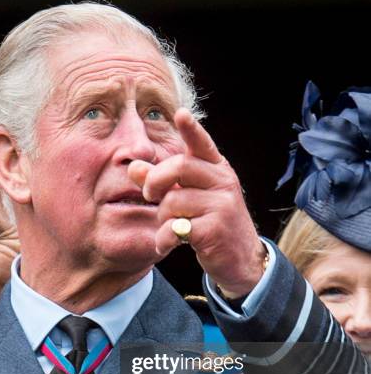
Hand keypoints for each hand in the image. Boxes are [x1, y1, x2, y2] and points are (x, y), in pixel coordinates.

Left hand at [128, 108, 266, 298]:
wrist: (240, 260)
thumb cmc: (210, 223)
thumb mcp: (189, 199)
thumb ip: (162, 183)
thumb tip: (133, 167)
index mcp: (217, 170)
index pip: (203, 145)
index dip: (191, 129)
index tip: (181, 113)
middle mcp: (223, 182)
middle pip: (179, 167)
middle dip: (155, 181)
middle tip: (149, 196)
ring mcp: (222, 205)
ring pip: (173, 201)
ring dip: (162, 218)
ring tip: (169, 228)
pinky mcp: (215, 229)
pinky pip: (175, 227)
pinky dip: (164, 238)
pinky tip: (167, 244)